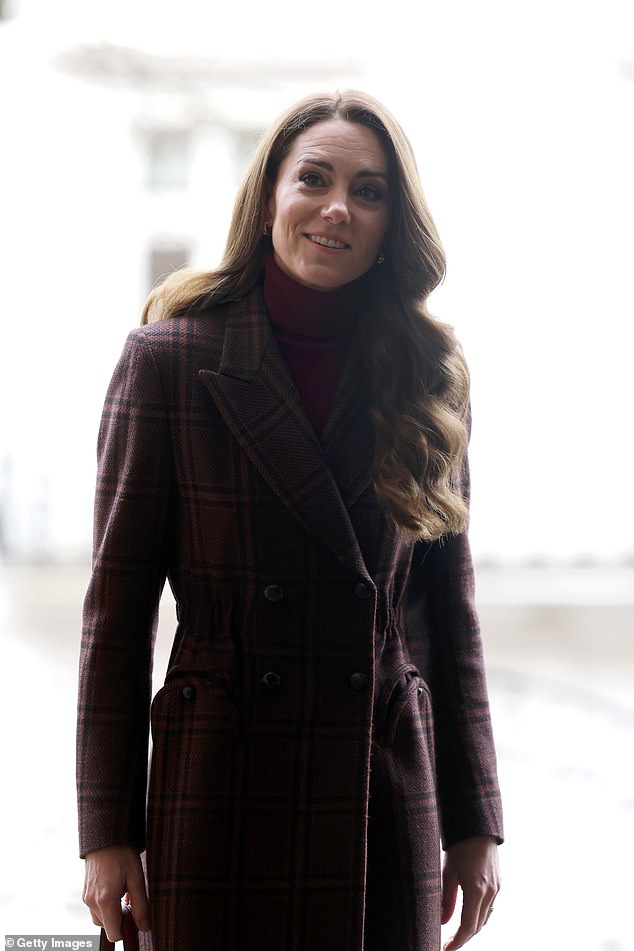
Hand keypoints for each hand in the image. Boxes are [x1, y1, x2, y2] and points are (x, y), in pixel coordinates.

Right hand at [83, 845, 150, 940]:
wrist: (104, 835)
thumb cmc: (122, 853)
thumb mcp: (136, 877)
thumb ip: (141, 905)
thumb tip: (145, 927)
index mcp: (105, 900)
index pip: (114, 934)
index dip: (127, 928)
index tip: (135, 915)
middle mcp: (92, 902)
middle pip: (107, 926)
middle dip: (120, 918)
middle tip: (130, 898)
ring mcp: (86, 897)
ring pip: (100, 918)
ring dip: (112, 911)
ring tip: (123, 890)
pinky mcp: (85, 892)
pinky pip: (95, 907)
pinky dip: (106, 904)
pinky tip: (115, 887)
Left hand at [441, 835, 499, 949]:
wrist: (478, 826)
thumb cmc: (460, 845)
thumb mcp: (448, 871)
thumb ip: (446, 898)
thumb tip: (442, 922)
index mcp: (477, 889)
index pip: (468, 926)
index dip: (457, 941)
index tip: (446, 949)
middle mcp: (490, 892)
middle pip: (478, 925)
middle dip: (463, 938)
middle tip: (448, 944)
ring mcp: (497, 888)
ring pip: (485, 917)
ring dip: (472, 928)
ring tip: (456, 934)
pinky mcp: (498, 883)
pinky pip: (489, 907)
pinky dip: (479, 916)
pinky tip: (469, 917)